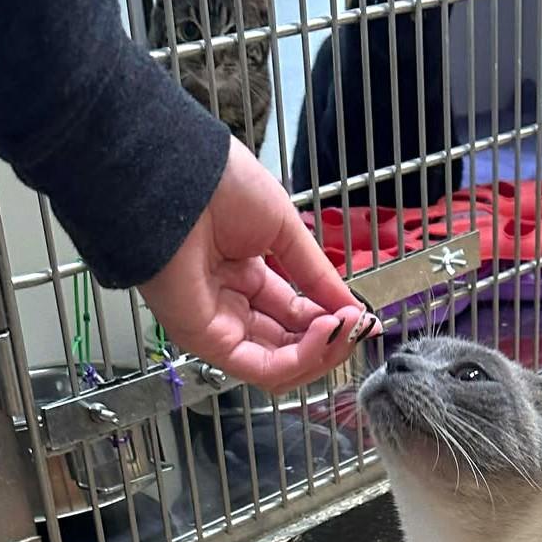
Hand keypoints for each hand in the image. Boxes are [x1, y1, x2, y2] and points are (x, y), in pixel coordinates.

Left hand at [138, 138, 376, 394]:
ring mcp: (218, 325)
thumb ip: (318, 276)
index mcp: (248, 276)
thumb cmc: (220, 187)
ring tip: (346, 327)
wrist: (178, 175)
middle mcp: (232, 305)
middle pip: (291, 345)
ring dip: (322, 352)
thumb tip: (352, 310)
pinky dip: (301, 357)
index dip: (333, 320)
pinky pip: (262, 366)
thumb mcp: (285, 232)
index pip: (297, 316)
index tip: (363, 316)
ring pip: (280, 364)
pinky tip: (325, 332)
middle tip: (359, 325)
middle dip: (331, 340)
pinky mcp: (206, 340)